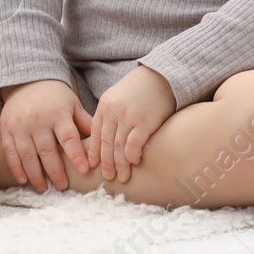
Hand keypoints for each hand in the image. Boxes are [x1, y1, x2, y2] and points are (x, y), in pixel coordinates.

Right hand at [0, 78, 93, 192]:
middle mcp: (38, 120)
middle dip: (55, 172)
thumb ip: (86, 123)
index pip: (68, 138)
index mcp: (58, 114)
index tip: (83, 171)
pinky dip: (15, 167)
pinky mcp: (6, 129)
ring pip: (27, 155)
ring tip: (43, 189)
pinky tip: (23, 180)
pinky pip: (10, 151)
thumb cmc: (56, 97)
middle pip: (47, 150)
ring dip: (35, 175)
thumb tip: (104, 143)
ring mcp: (20, 125)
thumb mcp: (73, 105)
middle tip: (62, 187)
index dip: (76, 155)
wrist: (27, 80)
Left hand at [87, 64, 175, 182]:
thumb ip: (110, 115)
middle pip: (106, 143)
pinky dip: (132, 155)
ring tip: (122, 176)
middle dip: (106, 163)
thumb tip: (106, 140)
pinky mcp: (144, 122)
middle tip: (108, 177)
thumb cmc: (140, 90)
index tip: (93, 165)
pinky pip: (134, 144)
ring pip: (119, 147)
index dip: (94, 151)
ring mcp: (128, 117)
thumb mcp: (117, 97)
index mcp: (104, 106)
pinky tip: (134, 162)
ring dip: (120, 164)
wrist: (160, 76)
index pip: (95, 133)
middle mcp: (113, 112)